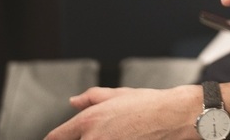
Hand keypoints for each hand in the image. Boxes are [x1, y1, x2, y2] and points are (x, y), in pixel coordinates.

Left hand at [45, 85, 199, 139]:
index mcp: (89, 121)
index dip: (55, 139)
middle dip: (81, 138)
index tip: (57, 139)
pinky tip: (124, 138)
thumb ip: (90, 98)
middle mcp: (92, 139)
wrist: (174, 117)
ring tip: (116, 134)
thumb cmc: (150, 105)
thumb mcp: (117, 94)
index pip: (56, 137)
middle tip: (100, 133)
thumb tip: (74, 101)